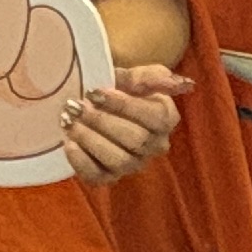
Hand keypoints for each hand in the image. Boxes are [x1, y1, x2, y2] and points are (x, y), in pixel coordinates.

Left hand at [60, 62, 188, 180]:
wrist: (94, 101)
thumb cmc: (118, 86)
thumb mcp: (134, 74)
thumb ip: (151, 77)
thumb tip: (183, 84)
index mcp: (165, 118)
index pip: (154, 117)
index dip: (123, 105)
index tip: (94, 92)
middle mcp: (154, 146)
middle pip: (135, 140)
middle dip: (102, 121)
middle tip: (76, 106)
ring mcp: (132, 164)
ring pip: (118, 160)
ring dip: (90, 139)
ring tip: (69, 120)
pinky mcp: (108, 176)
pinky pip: (98, 177)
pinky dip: (81, 162)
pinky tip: (69, 143)